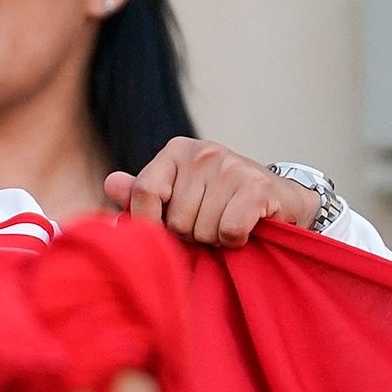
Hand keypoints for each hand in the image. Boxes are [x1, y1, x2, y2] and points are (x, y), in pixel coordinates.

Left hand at [104, 138, 321, 246]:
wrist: (281, 199)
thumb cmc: (221, 200)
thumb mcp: (180, 192)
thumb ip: (145, 192)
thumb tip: (111, 184)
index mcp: (176, 151)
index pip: (143, 191)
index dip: (148, 222)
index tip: (162, 234)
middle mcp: (203, 152)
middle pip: (174, 219)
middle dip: (190, 233)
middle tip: (209, 223)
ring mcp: (231, 166)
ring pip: (202, 229)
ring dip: (214, 238)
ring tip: (227, 223)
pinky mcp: (257, 186)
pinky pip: (228, 231)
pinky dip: (235, 240)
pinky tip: (245, 228)